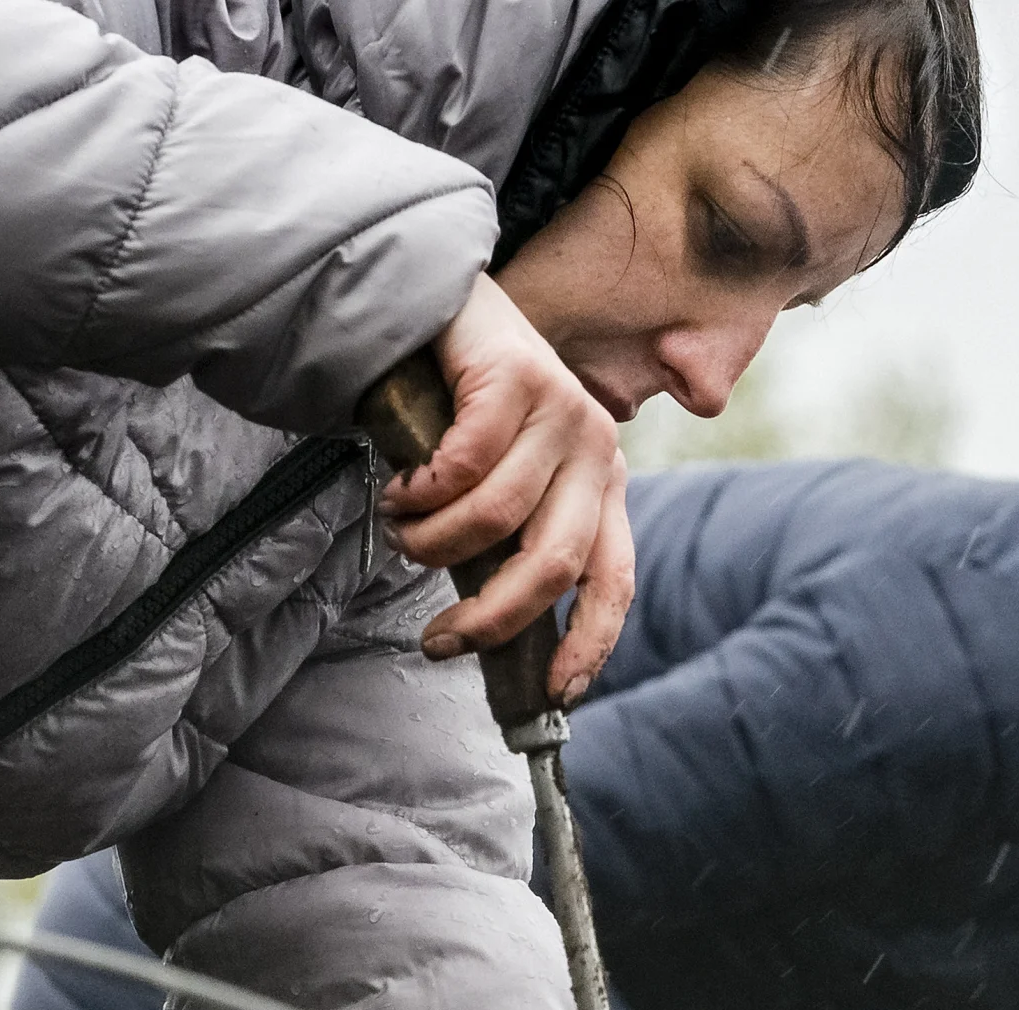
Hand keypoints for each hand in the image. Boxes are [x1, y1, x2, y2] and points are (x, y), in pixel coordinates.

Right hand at [380, 275, 634, 704]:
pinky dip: (422, 490)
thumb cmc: (455, 412)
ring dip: (433, 541)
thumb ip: (506, 545)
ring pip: (496, 517)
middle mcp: (596, 449)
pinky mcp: (520, 376)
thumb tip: (486, 629)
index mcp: (601, 487)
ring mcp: (563, 408)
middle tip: (438, 640)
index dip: (588, 645)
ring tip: (403, 527)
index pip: (615, 580)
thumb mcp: (495, 487)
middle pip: (553, 563)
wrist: (433, 306)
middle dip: (491, 617)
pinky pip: (466, 465)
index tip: (553, 695)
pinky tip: (403, 486)